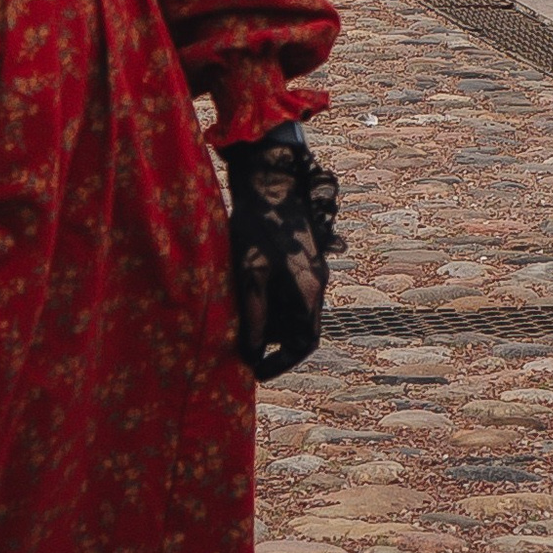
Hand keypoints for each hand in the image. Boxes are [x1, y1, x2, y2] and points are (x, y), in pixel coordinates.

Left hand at [222, 121, 339, 383]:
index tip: (256, 372)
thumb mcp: (250, 274)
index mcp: (309, 289)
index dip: (282, 362)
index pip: (305, 343)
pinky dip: (268, 302)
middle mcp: (316, 281)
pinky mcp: (300, 257)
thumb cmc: (258, 226)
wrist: (269, 180)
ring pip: (292, 310)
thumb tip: (252, 352)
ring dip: (269, 322)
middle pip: (298, 329)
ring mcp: (310, 268)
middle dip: (271, 342)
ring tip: (237, 320)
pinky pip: (288, 292)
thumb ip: (254, 315)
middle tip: (239, 346)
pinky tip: (243, 294)